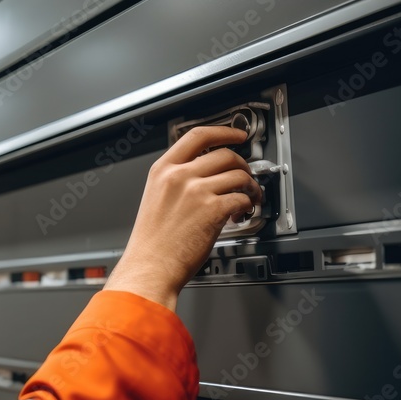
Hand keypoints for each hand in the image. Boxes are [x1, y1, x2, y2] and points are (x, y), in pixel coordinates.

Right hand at [103, 126, 261, 310]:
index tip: (237, 134)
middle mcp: (180, 176)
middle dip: (243, 165)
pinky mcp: (213, 210)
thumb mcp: (156, 198)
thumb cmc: (152, 242)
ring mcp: (196, 192)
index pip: (198, 135)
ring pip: (238, 175)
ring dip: (250, 186)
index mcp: (163, 170)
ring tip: (249, 198)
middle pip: (225, 154)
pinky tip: (242, 212)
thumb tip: (206, 175)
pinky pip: (243, 197)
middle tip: (246, 176)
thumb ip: (177, 181)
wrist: (150, 267)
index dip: (224, 131)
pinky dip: (248, 204)